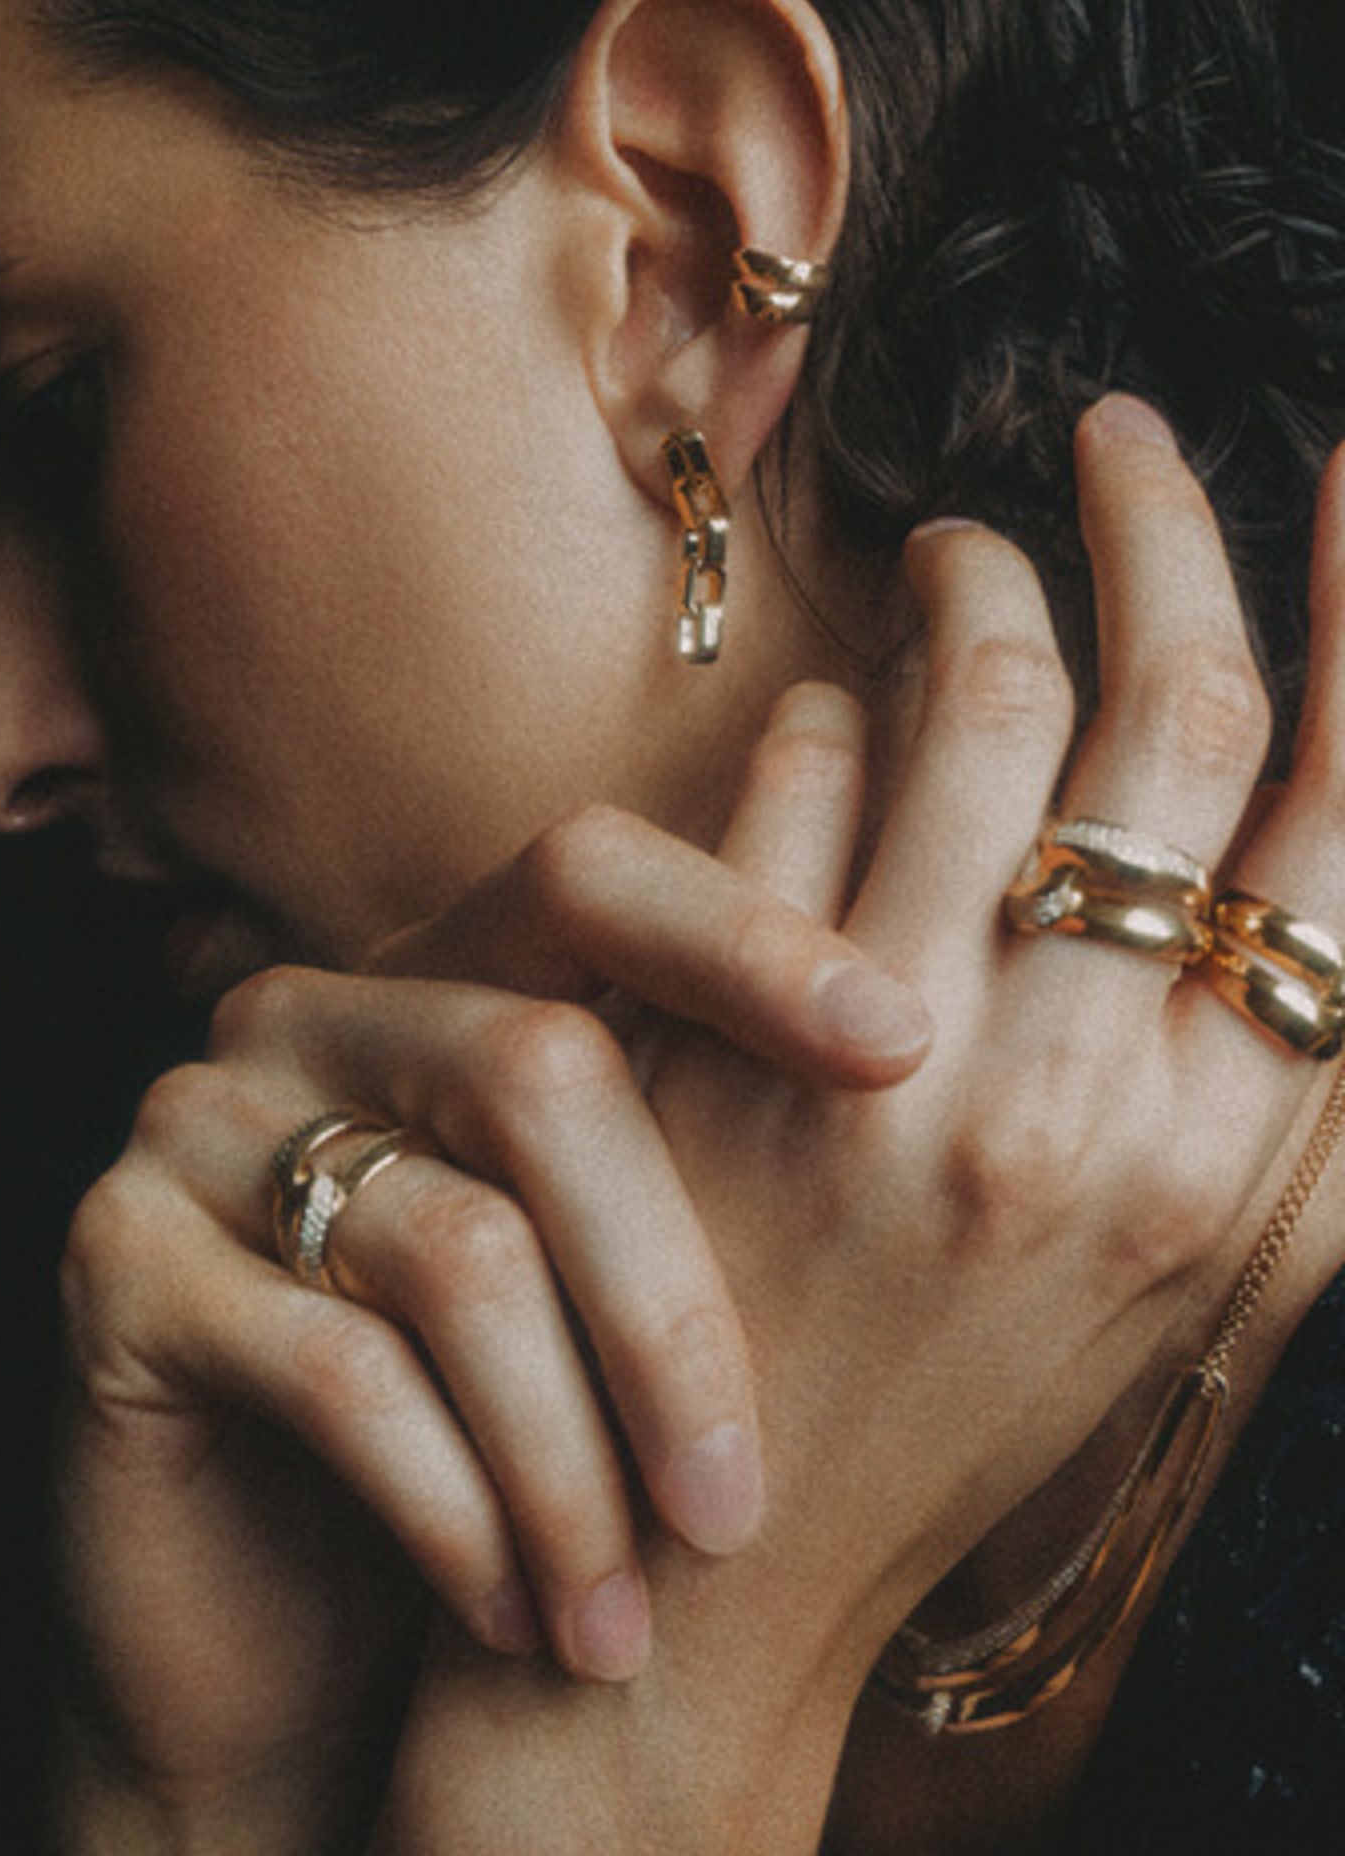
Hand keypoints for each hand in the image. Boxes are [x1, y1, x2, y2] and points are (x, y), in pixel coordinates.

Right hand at [50, 748, 929, 1839]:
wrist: (281, 1637)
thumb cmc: (504, 1441)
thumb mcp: (621, 1282)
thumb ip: (724, 1142)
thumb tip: (946, 1043)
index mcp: (448, 976)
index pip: (592, 873)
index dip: (747, 937)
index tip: (903, 1050)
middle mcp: (314, 1011)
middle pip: (543, 1067)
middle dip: (673, 1311)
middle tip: (738, 1510)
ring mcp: (199, 1120)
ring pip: (457, 1246)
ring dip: (569, 1463)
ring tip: (620, 1615)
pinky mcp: (113, 1260)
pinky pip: (335, 1367)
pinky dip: (455, 1508)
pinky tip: (507, 1608)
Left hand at [372, 401, 1344, 1849]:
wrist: (706, 1552)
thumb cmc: (947, 1400)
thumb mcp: (1161, 1274)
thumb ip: (1254, 1082)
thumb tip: (1293, 821)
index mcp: (1231, 1154)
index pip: (1343, 812)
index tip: (1332, 477)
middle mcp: (1088, 1091)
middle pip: (1169, 709)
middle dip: (1157, 526)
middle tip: (1113, 435)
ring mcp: (898, 1052)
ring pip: (974, 694)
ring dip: (974, 578)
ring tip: (955, 550)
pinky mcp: (728, 1028)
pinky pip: (794, 769)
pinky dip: (821, 706)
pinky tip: (824, 710)